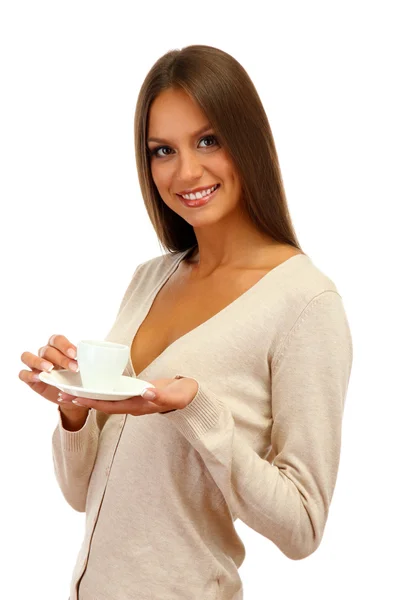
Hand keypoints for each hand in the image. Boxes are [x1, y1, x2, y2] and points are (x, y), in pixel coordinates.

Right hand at [18, 333, 86, 416]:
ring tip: (50, 369)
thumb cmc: (80, 379)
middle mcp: (45, 354)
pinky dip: (29, 374)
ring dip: (39, 361)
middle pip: (46, 349)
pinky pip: (23, 374)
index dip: (65, 345)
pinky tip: (39, 377)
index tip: (76, 355)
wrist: (74, 397)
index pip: (57, 339)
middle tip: (73, 368)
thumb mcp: (87, 371)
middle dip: (60, 358)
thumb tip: (101, 358)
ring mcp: (35, 366)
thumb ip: (89, 364)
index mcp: (58, 348)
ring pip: (28, 356)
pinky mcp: (30, 379)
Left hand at [60, 376, 198, 415]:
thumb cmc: (184, 394)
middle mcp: (132, 405)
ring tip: (70, 392)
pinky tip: (91, 383)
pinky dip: (100, 389)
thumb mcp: (176, 395)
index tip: (77, 398)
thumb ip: (162, 396)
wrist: (192, 394)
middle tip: (62, 396)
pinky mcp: (134, 392)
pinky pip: (113, 392)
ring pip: (106, 399)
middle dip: (84, 400)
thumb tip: (146, 393)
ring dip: (89, 396)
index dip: (93, 402)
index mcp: (139, 406)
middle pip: (103, 404)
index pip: (111, 406)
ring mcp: (133, 400)